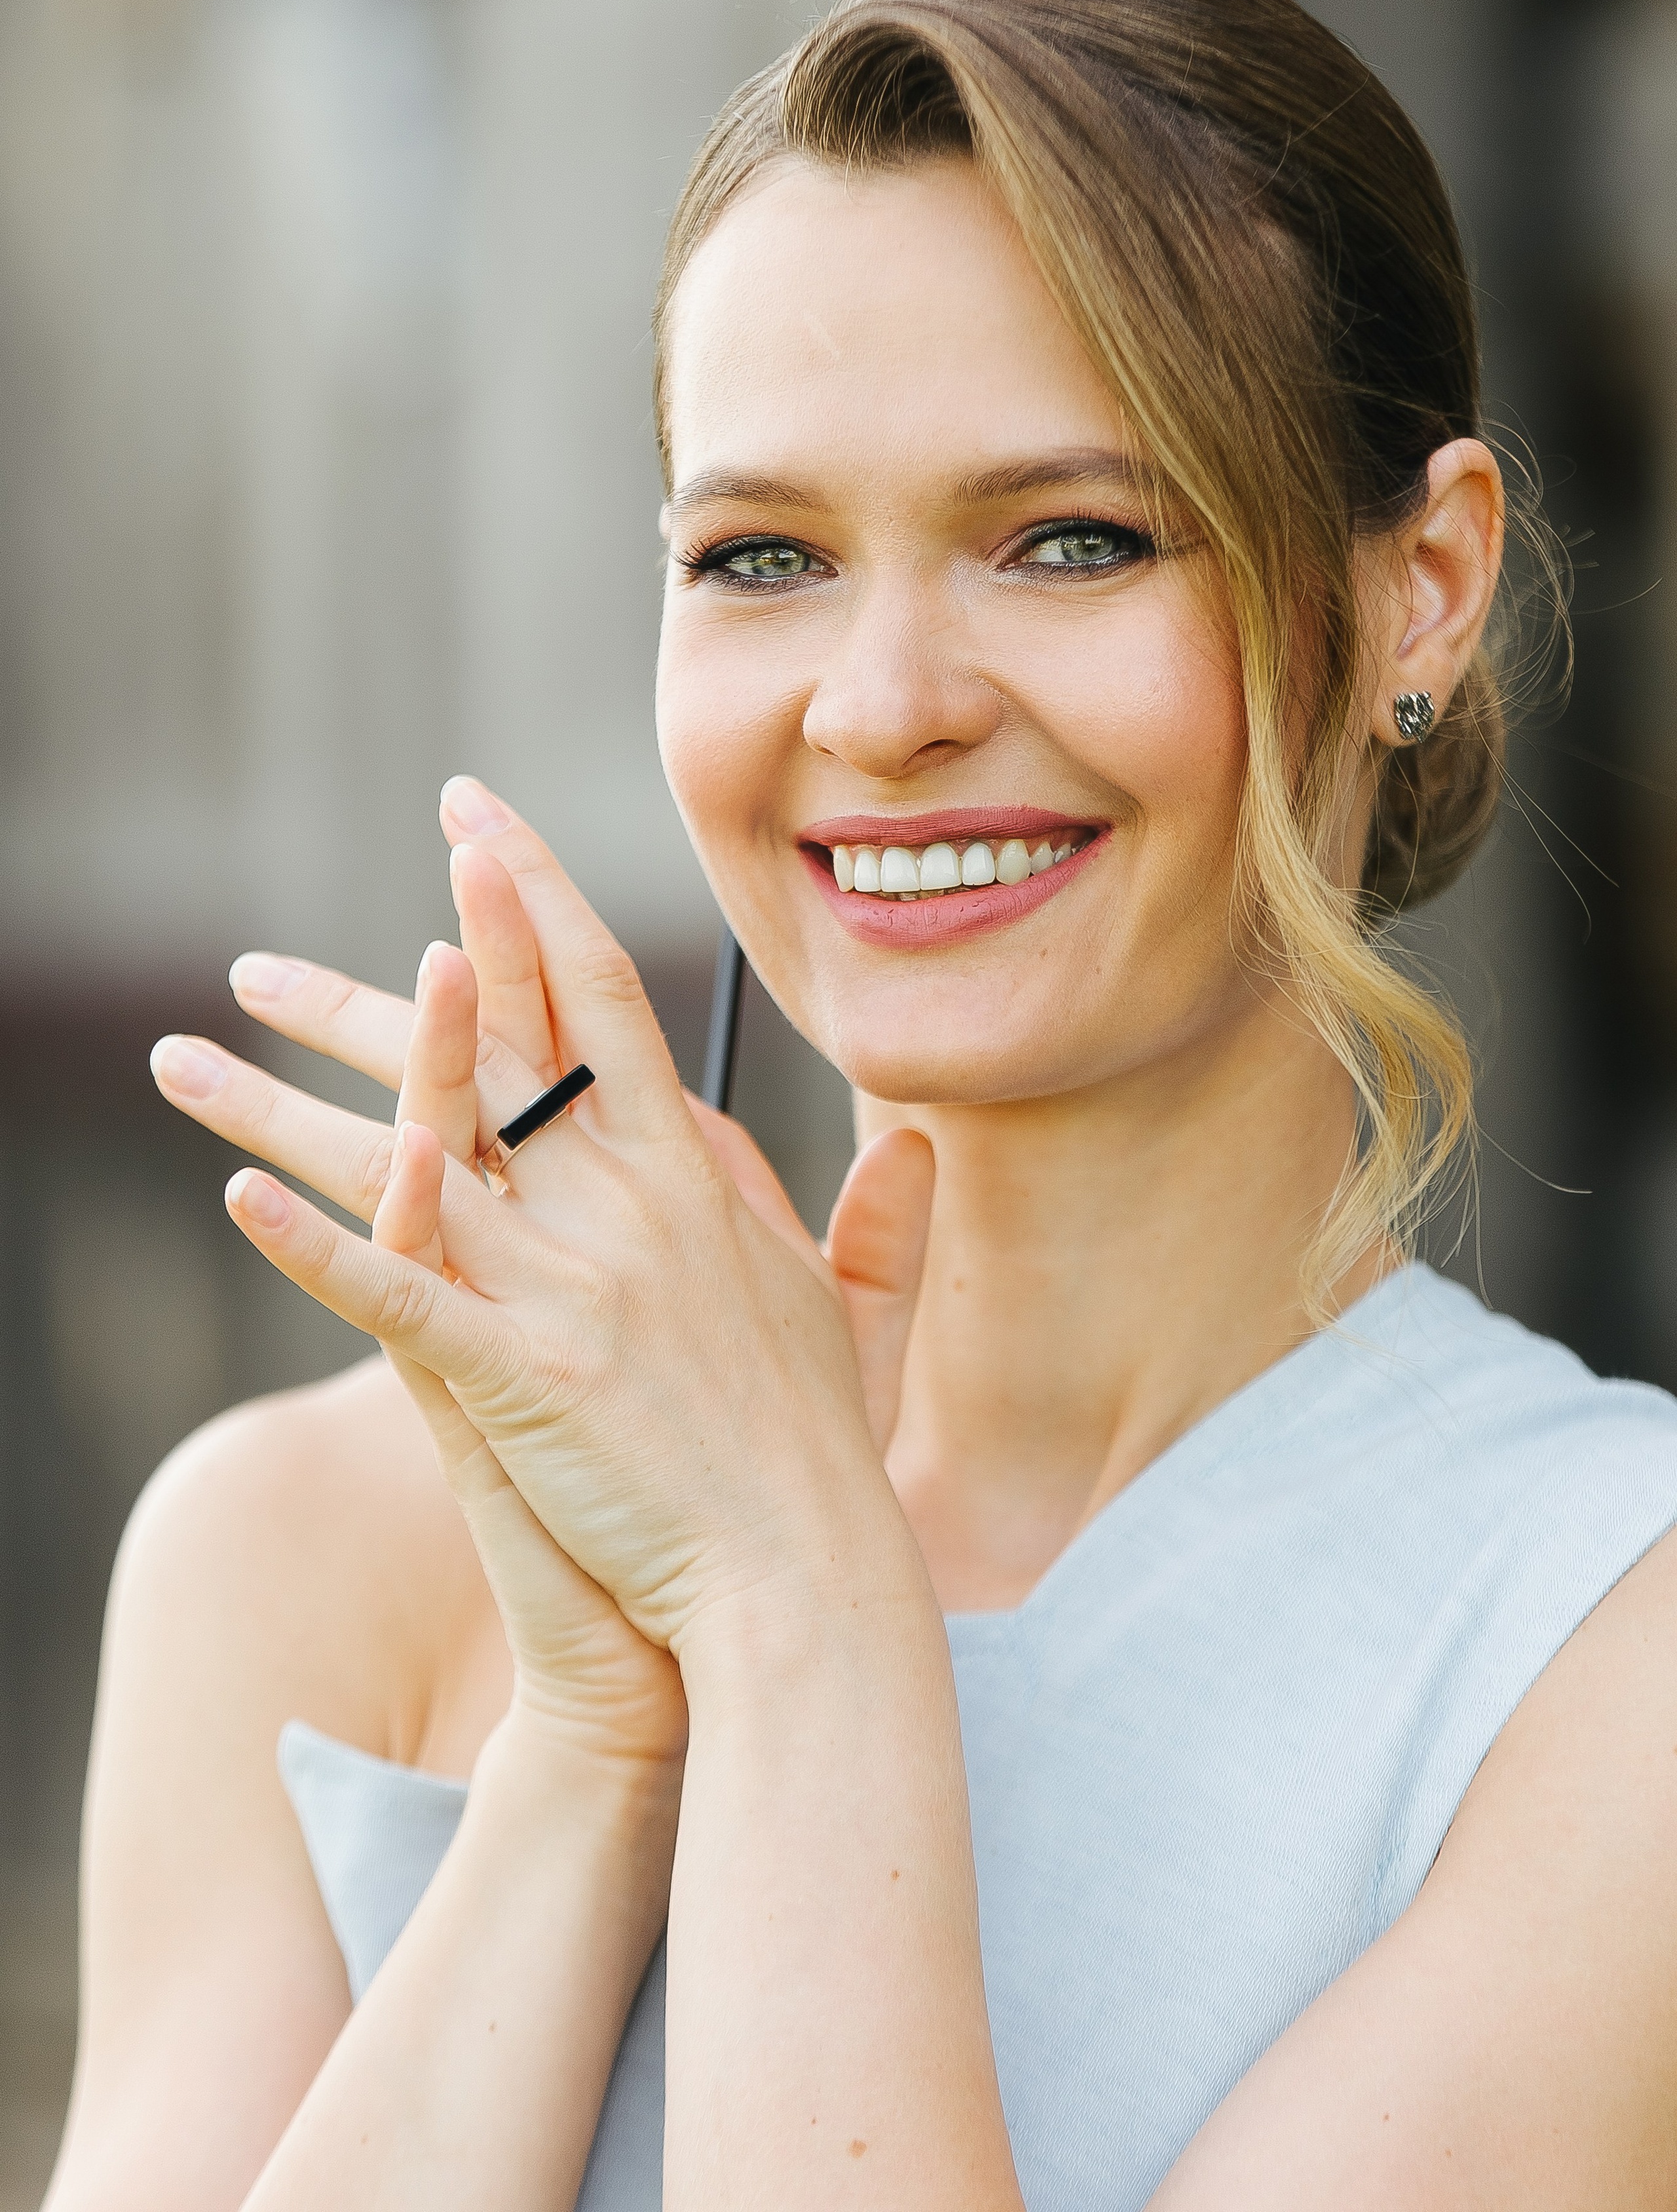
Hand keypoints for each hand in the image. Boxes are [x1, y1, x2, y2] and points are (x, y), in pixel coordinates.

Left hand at [153, 786, 937, 1664]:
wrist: (806, 1581)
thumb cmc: (821, 1454)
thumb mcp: (850, 1315)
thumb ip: (874, 1223)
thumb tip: (915, 1144)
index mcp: (689, 1177)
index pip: (601, 995)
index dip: (531, 893)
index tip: (476, 817)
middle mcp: (625, 1206)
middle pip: (479, 1056)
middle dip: (361, 999)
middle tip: (257, 960)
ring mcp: (573, 1288)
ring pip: (404, 1162)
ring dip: (279, 1106)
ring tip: (183, 1058)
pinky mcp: (527, 1377)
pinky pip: (400, 1298)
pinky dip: (318, 1249)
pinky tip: (238, 1203)